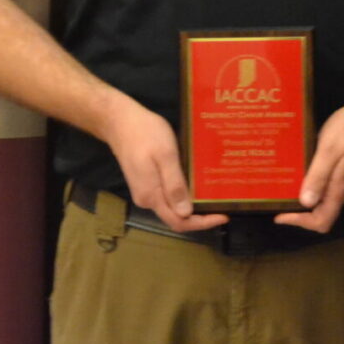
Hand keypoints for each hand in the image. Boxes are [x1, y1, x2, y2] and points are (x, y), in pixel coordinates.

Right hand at [101, 95, 228, 233]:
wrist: (119, 121)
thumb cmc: (145, 133)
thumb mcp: (165, 155)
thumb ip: (174, 185)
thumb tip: (186, 213)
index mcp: (152, 196)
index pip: (179, 222)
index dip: (202, 223)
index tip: (224, 216)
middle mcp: (147, 199)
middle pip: (176, 217)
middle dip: (199, 215)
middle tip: (222, 204)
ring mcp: (144, 191)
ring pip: (171, 206)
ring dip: (191, 203)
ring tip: (212, 193)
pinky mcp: (145, 182)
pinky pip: (166, 195)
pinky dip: (182, 193)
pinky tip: (194, 182)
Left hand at [274, 95, 343, 232]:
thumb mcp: (330, 149)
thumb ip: (319, 176)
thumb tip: (305, 204)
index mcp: (340, 189)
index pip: (322, 221)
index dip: (300, 222)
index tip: (279, 215)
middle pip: (321, 213)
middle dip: (299, 210)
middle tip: (278, 197)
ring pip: (323, 199)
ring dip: (305, 195)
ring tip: (284, 183)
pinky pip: (327, 186)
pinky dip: (313, 183)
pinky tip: (301, 170)